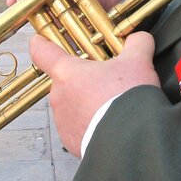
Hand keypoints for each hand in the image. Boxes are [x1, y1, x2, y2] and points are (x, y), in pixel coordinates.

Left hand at [30, 31, 159, 156]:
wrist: (131, 139)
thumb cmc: (127, 97)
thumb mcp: (138, 62)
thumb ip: (137, 44)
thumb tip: (140, 39)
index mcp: (67, 73)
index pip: (41, 52)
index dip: (40, 43)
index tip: (40, 41)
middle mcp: (58, 96)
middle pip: (65, 81)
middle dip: (83, 80)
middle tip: (105, 81)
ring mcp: (62, 122)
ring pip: (72, 105)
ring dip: (87, 104)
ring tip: (112, 106)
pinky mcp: (71, 142)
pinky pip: (79, 128)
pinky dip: (91, 125)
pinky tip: (111, 124)